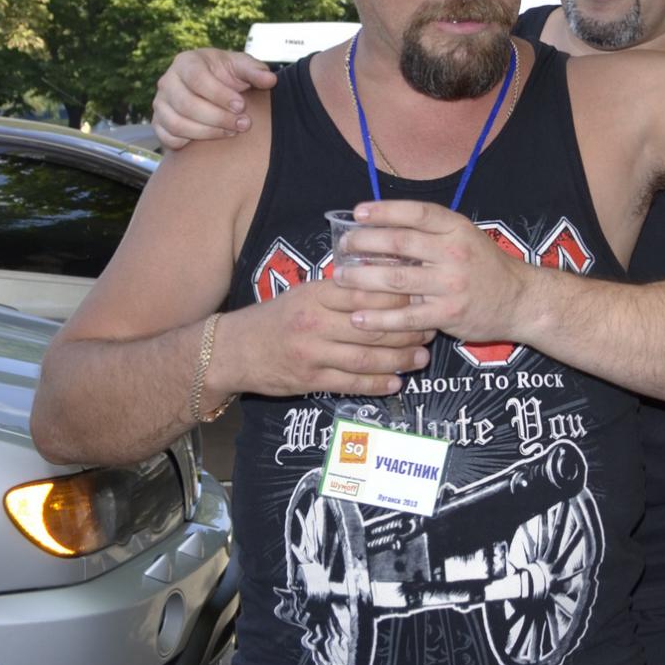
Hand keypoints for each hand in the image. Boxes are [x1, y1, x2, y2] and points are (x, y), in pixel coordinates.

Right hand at [153, 48, 277, 149]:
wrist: (213, 88)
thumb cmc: (226, 74)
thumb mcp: (242, 66)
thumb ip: (256, 71)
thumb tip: (270, 80)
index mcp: (186, 62)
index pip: (197, 79)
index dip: (220, 95)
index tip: (241, 106)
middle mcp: (168, 81)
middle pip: (186, 104)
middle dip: (217, 117)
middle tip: (243, 124)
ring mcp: (160, 103)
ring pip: (177, 124)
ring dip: (207, 132)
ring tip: (232, 132)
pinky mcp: (159, 123)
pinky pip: (168, 138)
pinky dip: (188, 142)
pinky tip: (211, 138)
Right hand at [208, 275, 432, 398]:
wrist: (234, 351)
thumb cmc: (276, 317)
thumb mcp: (305, 292)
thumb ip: (341, 290)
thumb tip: (385, 280)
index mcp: (317, 295)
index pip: (366, 293)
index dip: (399, 297)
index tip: (422, 298)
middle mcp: (315, 323)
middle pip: (372, 327)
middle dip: (407, 330)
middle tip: (431, 330)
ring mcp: (312, 354)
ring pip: (365, 357)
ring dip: (398, 360)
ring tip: (420, 358)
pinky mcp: (309, 380)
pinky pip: (350, 383)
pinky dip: (376, 384)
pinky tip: (395, 382)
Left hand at [330, 200, 535, 345]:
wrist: (520, 299)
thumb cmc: (484, 267)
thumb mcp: (464, 238)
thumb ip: (430, 234)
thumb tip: (382, 229)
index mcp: (457, 228)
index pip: (416, 212)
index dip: (384, 210)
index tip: (358, 212)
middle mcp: (454, 252)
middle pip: (400, 243)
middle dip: (364, 243)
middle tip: (343, 247)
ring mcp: (452, 284)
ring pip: (397, 279)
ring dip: (363, 278)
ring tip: (340, 279)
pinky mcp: (449, 313)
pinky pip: (406, 317)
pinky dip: (379, 318)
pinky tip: (358, 318)